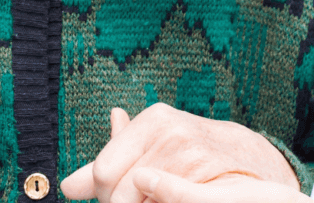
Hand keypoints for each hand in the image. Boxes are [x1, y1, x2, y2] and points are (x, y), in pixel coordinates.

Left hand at [60, 105, 300, 202]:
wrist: (246, 158)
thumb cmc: (189, 152)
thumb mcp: (151, 147)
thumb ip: (110, 163)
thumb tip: (66, 186)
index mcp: (153, 119)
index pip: (103, 171)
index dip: (106, 193)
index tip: (120, 195)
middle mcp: (171, 131)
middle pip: (119, 193)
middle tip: (144, 199)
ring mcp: (190, 155)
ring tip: (160, 198)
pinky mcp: (204, 180)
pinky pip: (164, 202)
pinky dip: (160, 202)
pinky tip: (164, 199)